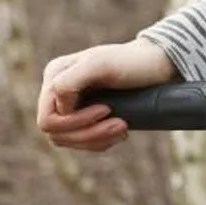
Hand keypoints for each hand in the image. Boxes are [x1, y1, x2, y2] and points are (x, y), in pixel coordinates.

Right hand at [36, 40, 175, 152]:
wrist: (157, 65)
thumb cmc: (132, 61)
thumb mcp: (101, 64)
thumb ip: (70, 81)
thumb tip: (59, 108)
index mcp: (55, 76)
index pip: (48, 119)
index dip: (74, 122)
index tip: (106, 109)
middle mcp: (56, 92)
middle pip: (56, 133)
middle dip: (89, 134)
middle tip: (121, 125)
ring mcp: (70, 106)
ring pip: (68, 141)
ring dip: (96, 139)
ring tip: (123, 128)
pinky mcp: (84, 118)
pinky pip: (81, 143)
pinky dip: (101, 142)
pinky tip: (120, 132)